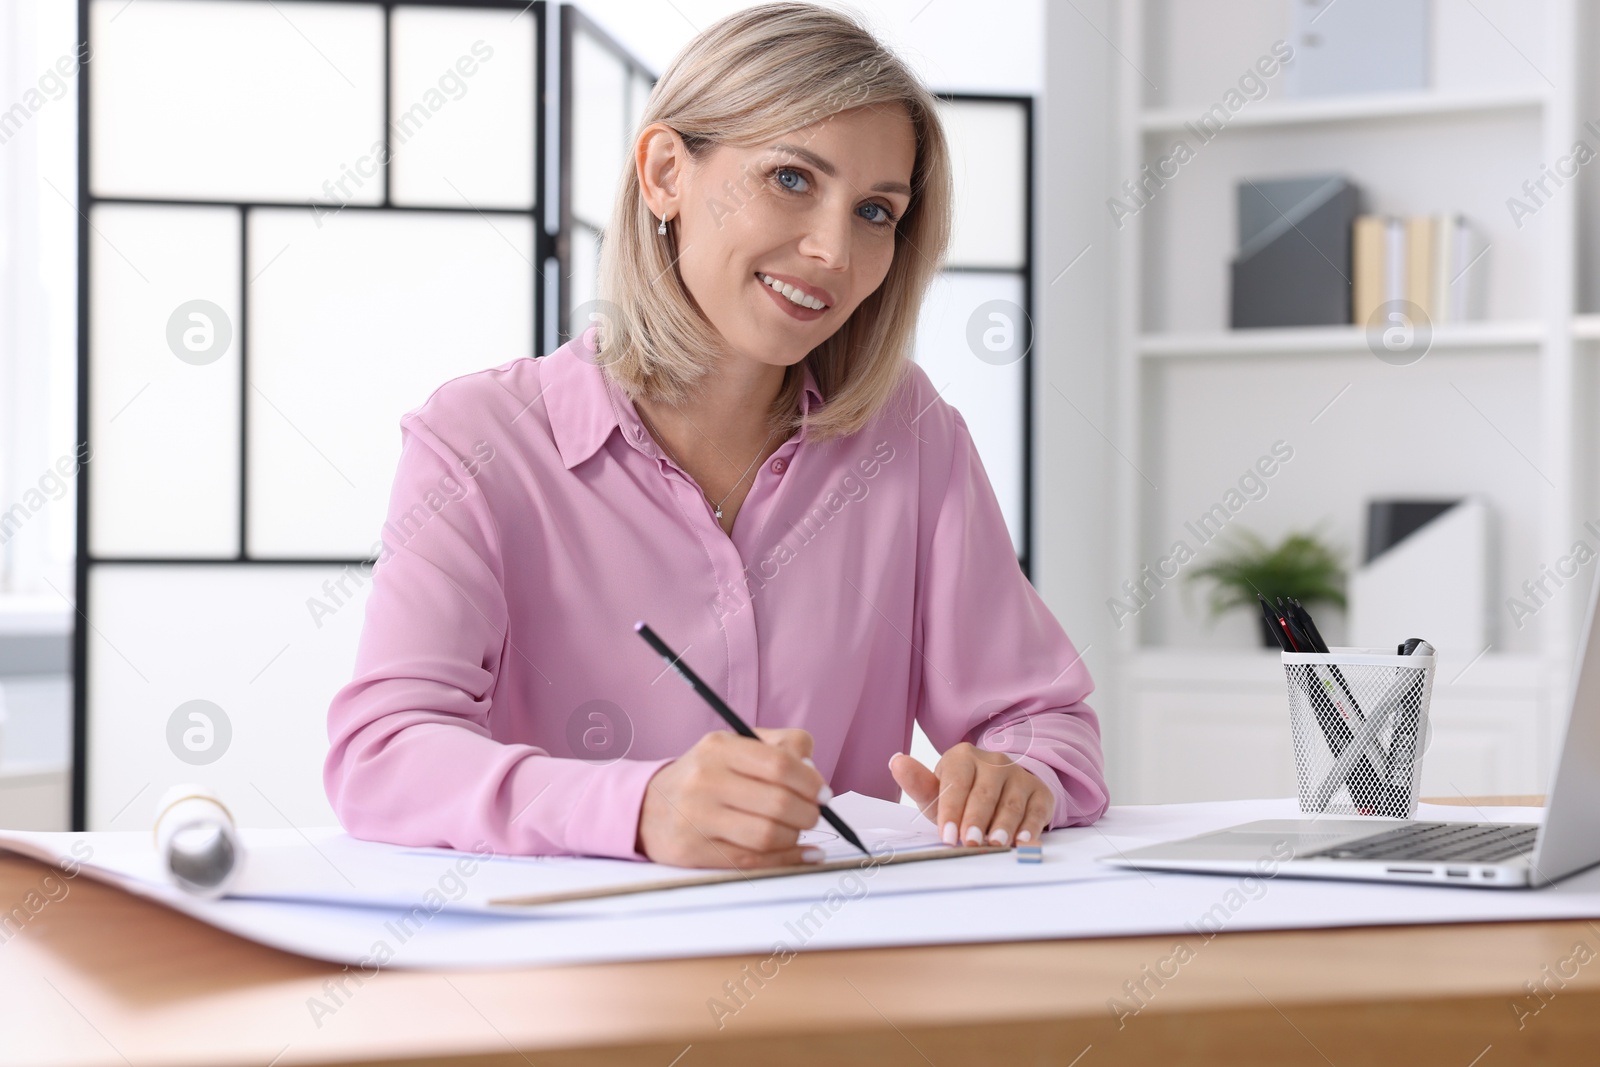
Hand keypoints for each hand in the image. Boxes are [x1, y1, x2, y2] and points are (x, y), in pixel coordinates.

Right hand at [636, 727, 830, 867]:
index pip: (779, 764)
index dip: (811, 781)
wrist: (647, 807)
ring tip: (797, 831)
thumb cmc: (705, 776)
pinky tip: (802, 854)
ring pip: (768, 835)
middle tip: (813, 814)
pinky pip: (752, 861)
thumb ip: (780, 747)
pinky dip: (786, 860)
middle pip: (778, 802)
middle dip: (808, 813)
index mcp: (718, 748)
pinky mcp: (693, 851)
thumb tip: (814, 774)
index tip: (823, 792)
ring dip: (795, 837)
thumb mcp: (734, 746)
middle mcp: (705, 780)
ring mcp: (697, 818)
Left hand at [889, 744, 1051, 847]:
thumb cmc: (961, 796)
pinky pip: (1036, 809)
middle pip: (985, 793)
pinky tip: (1023, 841)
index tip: (947, 836)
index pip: (957, 782)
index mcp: (964, 757)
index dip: (952, 810)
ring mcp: (1019, 775)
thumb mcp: (938, 793)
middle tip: (970, 843)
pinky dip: (1030, 826)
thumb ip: (918, 784)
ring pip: (1011, 802)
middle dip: (976, 819)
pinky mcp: (1040, 792)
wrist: (1000, 789)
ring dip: (1003, 826)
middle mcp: (994, 762)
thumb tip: (896, 762)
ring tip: (995, 844)